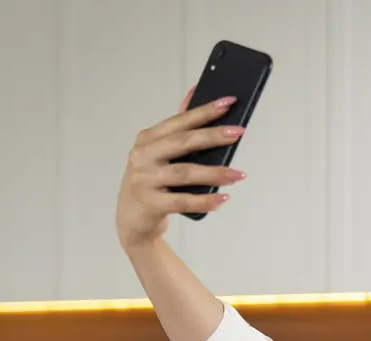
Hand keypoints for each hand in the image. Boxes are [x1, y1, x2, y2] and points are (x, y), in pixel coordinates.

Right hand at [115, 86, 247, 249]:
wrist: (131, 220)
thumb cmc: (151, 182)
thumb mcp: (158, 152)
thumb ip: (176, 126)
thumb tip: (194, 91)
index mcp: (147, 139)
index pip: (180, 121)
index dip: (204, 111)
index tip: (229, 102)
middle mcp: (143, 156)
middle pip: (182, 142)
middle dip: (213, 136)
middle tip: (238, 132)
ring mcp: (145, 180)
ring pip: (185, 173)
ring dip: (215, 173)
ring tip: (239, 174)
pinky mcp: (151, 204)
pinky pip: (183, 201)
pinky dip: (205, 200)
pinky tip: (223, 198)